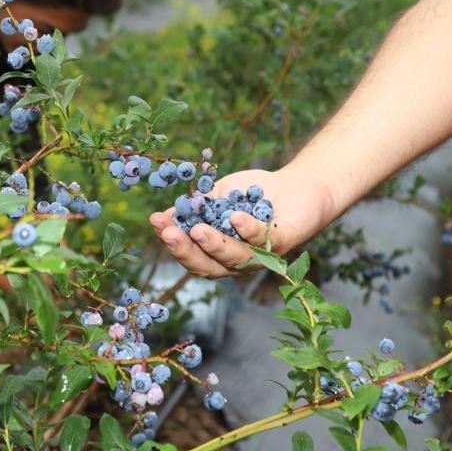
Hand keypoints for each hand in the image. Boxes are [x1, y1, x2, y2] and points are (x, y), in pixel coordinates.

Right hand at [149, 166, 336, 277]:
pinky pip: (263, 241)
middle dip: (186, 250)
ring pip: (234, 259)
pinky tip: (234, 217)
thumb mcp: (217, 198)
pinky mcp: (283, 243)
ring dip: (214, 245)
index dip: (172, 242)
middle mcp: (238, 262)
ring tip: (198, 230)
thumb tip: (161, 218)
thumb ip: (195, 209)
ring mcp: (261, 256)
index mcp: (219, 254)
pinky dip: (247, 229)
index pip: (192, 255)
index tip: (156, 222)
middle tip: (168, 234)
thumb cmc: (253, 194)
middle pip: (208, 266)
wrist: (295, 184)